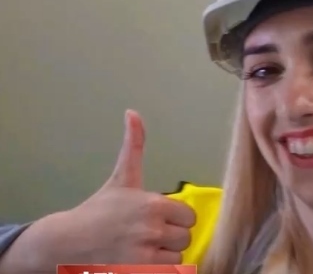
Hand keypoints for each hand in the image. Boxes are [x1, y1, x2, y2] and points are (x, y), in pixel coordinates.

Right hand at [4, 110, 196, 269]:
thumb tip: (133, 112)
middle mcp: (151, 230)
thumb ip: (134, 146)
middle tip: (147, 236)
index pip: (189, 217)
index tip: (156, 219)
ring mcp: (145, 255)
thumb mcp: (122, 178)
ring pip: (177, 258)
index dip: (175, 219)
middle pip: (185, 239)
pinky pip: (166, 272)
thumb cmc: (98, 211)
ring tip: (141, 249)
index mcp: (152, 205)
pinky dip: (155, 269)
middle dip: (169, 238)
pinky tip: (138, 261)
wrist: (66, 243)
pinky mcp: (138, 272)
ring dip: (163, 256)